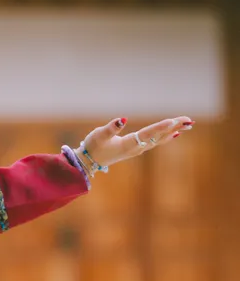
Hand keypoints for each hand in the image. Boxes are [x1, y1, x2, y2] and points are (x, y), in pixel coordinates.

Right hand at [78, 115, 194, 170]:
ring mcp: (138, 149)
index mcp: (128, 144)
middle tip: (190, 120)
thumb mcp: (98, 135)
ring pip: (160, 139)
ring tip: (188, 125)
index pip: (147, 134)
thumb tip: (122, 119)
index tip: (173, 121)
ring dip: (174, 130)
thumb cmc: (93, 146)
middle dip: (174, 127)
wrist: (89, 162)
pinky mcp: (137, 148)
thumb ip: (111, 128)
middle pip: (159, 136)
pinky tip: (175, 133)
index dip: (160, 127)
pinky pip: (156, 141)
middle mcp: (137, 148)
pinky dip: (167, 136)